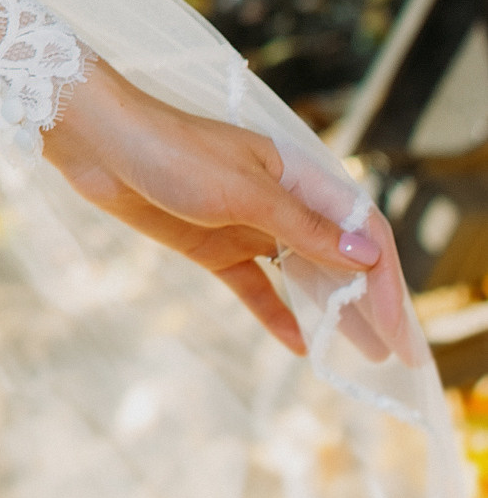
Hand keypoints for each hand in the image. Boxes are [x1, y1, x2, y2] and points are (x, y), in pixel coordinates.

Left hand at [42, 55, 413, 361]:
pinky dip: (276, 313)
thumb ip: (303, 227)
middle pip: (337, 256)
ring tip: (362, 356)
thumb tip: (366, 255)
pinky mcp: (211, 245)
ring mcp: (245, 225)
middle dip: (369, 303)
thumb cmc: (172, 150)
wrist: (98, 141)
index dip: (385, 279)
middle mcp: (279, 200)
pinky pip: (255, 285)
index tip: (398, 328)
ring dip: (330, 313)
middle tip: (397, 354)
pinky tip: (298, 344)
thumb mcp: (244, 192)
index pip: (359, 230)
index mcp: (298, 174)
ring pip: (301, 274)